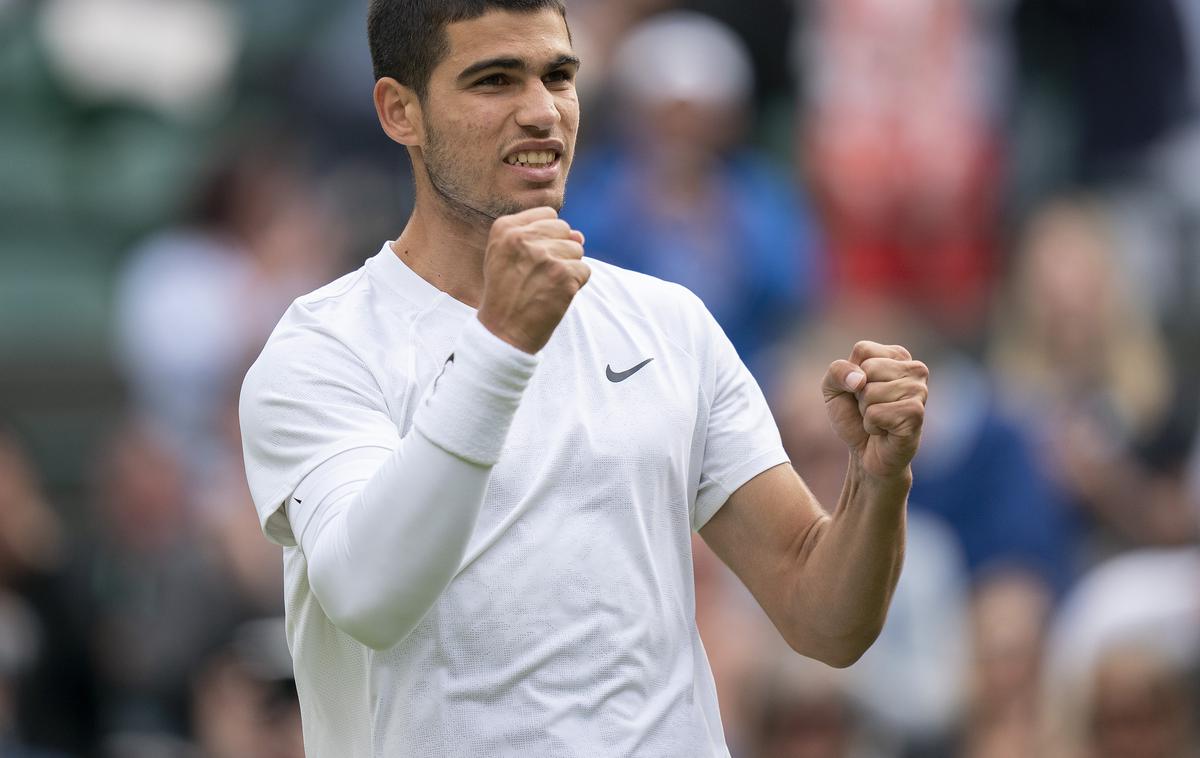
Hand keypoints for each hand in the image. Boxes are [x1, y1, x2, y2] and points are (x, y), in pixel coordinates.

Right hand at [477, 207, 589, 353]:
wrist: (503, 332)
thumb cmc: (507, 293)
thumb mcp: (507, 257)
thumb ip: (540, 237)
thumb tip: (580, 235)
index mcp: (505, 228)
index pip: (548, 214)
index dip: (548, 236)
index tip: (534, 257)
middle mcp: (523, 238)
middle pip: (565, 230)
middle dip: (560, 251)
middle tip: (540, 275)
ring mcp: (544, 256)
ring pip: (577, 249)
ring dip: (568, 269)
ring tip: (545, 286)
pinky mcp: (562, 276)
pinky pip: (585, 271)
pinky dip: (575, 285)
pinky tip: (555, 296)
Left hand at [822, 341, 928, 480]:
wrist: (866, 454)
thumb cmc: (854, 417)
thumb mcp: (833, 388)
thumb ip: (837, 371)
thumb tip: (859, 379)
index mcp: (897, 356)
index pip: (863, 349)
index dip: (851, 374)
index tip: (860, 390)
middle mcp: (915, 369)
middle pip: (868, 369)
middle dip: (859, 394)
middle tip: (871, 408)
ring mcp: (919, 391)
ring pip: (871, 392)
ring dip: (866, 411)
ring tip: (879, 419)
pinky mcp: (916, 413)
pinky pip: (876, 413)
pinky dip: (871, 425)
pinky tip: (884, 430)